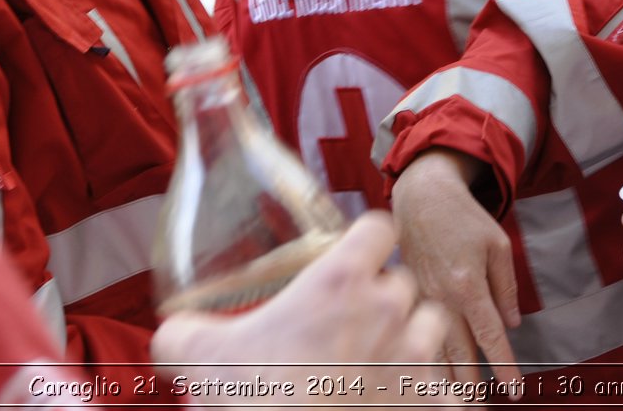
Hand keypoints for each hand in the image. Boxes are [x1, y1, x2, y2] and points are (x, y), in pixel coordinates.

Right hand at [152, 212, 453, 405]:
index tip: (354, 255)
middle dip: (384, 297)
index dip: (367, 240)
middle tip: (352, 323)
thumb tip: (172, 332)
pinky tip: (407, 400)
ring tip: (384, 357)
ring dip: (413, 336)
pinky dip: (433, 393)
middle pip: (403, 280)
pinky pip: (450, 388)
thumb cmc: (256, 400)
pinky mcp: (432, 401)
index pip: (378, 227)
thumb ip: (185, 332)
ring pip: (433, 324)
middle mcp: (387, 308)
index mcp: (340, 280)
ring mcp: (416, 355)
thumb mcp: (202, 357)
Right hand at [391, 149, 522, 387]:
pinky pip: (415, 333)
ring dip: (445, 378)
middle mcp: (441, 296)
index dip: (503, 365)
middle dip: (470, 385)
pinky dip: (423, 356)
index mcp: (467, 284)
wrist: (420, 196)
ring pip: (433, 347)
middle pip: (458, 352)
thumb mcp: (498, 244)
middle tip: (478, 408)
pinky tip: (428, 374)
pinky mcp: (406, 295)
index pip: (489, 336)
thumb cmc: (463, 217)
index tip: (514, 388)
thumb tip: (511, 323)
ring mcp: (420, 298)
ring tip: (457, 402)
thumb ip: (506, 286)